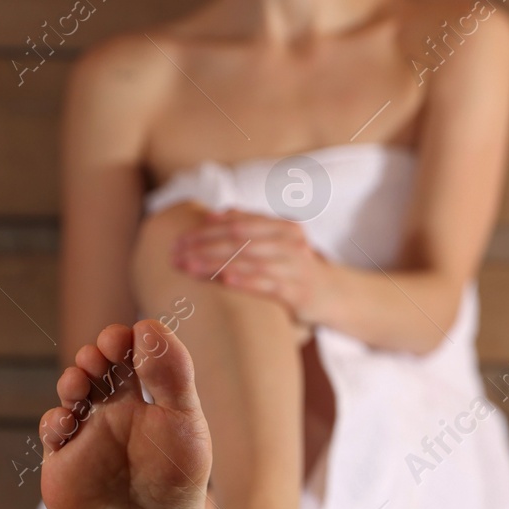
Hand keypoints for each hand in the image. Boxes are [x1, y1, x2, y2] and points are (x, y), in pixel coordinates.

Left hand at [171, 210, 332, 322]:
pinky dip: (245, 281)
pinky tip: (224, 281)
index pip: (237, 223)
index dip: (206, 229)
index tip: (180, 238)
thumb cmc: (296, 267)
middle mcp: (290, 242)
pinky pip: (267, 284)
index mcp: (283, 226)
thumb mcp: (278, 241)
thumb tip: (217, 213)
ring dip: (214, 264)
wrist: (332, 294)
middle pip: (239, 241)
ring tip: (188, 267)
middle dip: (203, 246)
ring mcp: (295, 266)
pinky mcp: (297, 292)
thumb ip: (252, 226)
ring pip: (248, 261)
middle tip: (176, 254)